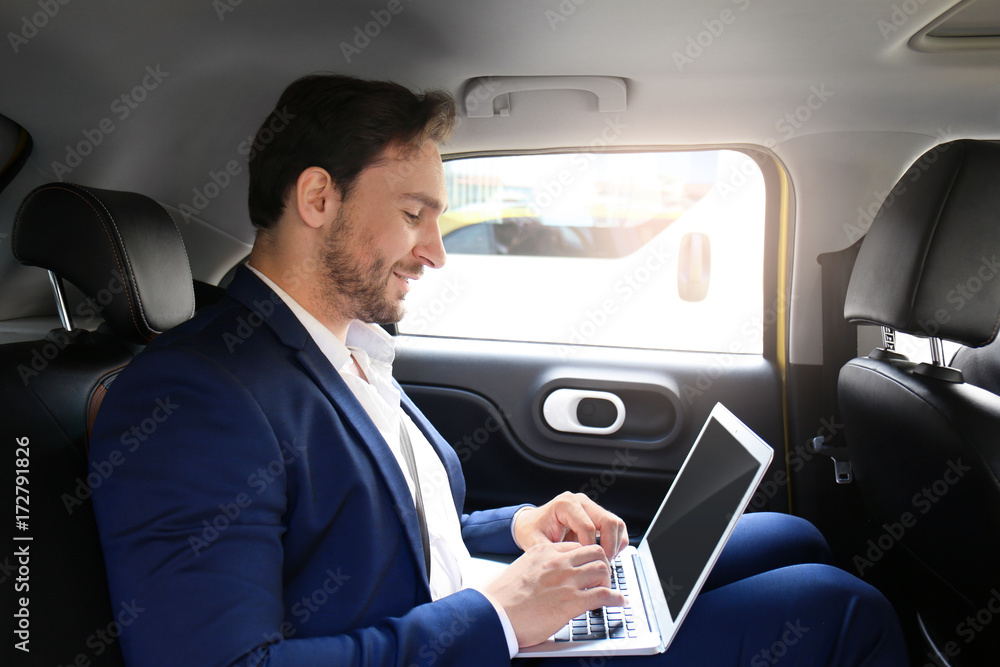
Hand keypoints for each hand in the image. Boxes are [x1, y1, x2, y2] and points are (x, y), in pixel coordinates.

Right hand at [484, 541, 624, 646]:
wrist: (494, 614)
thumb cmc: (503, 597)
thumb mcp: (522, 569)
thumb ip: (540, 567)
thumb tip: (549, 575)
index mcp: (544, 551)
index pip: (576, 545)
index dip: (587, 556)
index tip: (589, 565)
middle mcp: (558, 562)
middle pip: (594, 552)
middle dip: (602, 564)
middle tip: (602, 576)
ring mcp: (566, 580)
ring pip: (602, 569)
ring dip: (609, 580)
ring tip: (608, 589)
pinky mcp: (571, 602)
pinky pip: (603, 595)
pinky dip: (615, 598)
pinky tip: (618, 602)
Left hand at [513, 492, 628, 560]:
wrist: (530, 523)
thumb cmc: (532, 531)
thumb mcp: (535, 543)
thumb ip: (552, 552)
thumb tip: (570, 565)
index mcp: (565, 504)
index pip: (588, 527)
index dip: (589, 549)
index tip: (586, 564)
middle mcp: (581, 501)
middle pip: (608, 522)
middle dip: (609, 547)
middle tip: (602, 565)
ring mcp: (591, 506)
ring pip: (617, 524)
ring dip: (615, 545)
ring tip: (604, 561)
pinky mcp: (597, 514)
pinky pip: (617, 527)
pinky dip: (616, 542)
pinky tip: (605, 554)